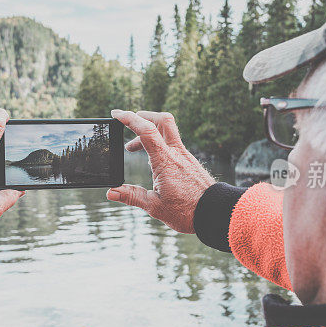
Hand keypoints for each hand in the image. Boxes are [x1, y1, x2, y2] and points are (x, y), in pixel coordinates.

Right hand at [107, 110, 214, 233]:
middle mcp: (176, 153)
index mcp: (165, 161)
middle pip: (162, 120)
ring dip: (149, 132)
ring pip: (167, 131)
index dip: (130, 118)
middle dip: (143, 116)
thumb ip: (132, 196)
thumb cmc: (187, 211)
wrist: (215, 213)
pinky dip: (158, 144)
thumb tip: (111, 193)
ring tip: (132, 148)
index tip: (116, 114)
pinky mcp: (189, 162)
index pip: (146, 130)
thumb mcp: (155, 206)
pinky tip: (151, 160)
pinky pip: (172, 144)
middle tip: (127, 123)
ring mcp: (184, 156)